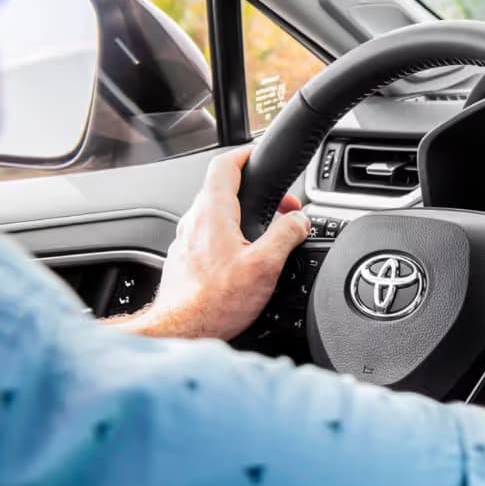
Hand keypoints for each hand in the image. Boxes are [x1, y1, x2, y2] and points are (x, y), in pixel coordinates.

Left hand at [108, 147, 309, 339]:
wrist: (182, 331)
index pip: (224, 165)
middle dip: (255, 192)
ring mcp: (186, 240)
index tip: (260, 155)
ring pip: (217, 213)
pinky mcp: (185, 258)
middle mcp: (194, 221)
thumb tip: (300, 220)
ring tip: (268, 232)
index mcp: (212, 213)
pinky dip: (231, 234)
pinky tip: (247, 255)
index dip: (245, 154)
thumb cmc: (215, 302)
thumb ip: (287, 235)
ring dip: (244, 214)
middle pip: (222, 189)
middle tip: (284, 207)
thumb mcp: (265, 266)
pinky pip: (210, 235)